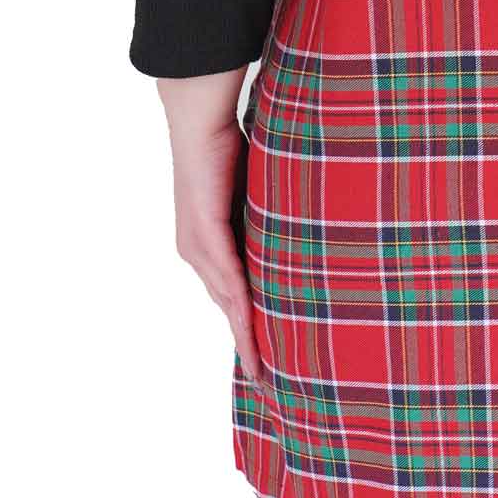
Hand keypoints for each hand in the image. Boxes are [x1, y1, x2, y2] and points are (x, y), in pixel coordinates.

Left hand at [158, 71, 264, 384]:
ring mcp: (199, 247)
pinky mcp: (206, 236)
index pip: (229, 293)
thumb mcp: (254, 192)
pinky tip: (256, 330)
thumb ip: (270, 216)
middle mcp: (197, 252)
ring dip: (246, 336)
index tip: (263, 352)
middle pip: (227, 307)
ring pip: (228, 302)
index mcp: (206, 243)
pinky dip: (243, 309)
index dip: (245, 323)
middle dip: (247, 342)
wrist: (201, 120)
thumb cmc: (227, 146)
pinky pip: (230, 280)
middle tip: (265, 376)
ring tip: (263, 367)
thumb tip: (299, 227)